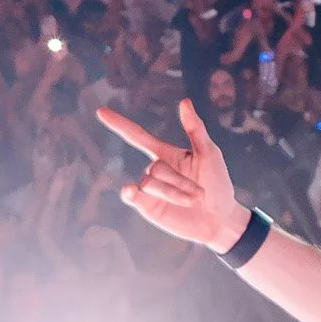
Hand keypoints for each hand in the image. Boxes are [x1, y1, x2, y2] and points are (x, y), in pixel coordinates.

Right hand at [97, 100, 247, 249]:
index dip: (120, 124)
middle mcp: (155, 170)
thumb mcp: (210, 154)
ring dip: (174, 192)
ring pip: (150, 183)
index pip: (138, 136)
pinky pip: (134, 197)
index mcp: (167, 154)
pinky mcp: (147, 207)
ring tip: (195, 200)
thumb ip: (195, 129)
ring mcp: (149, 190)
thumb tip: (184, 101)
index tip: (100, 111)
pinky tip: (130, 190)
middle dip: (180, 181)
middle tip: (202, 193)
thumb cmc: (218, 184)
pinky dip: (130, 193)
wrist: (220, 220)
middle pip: (156, 168)